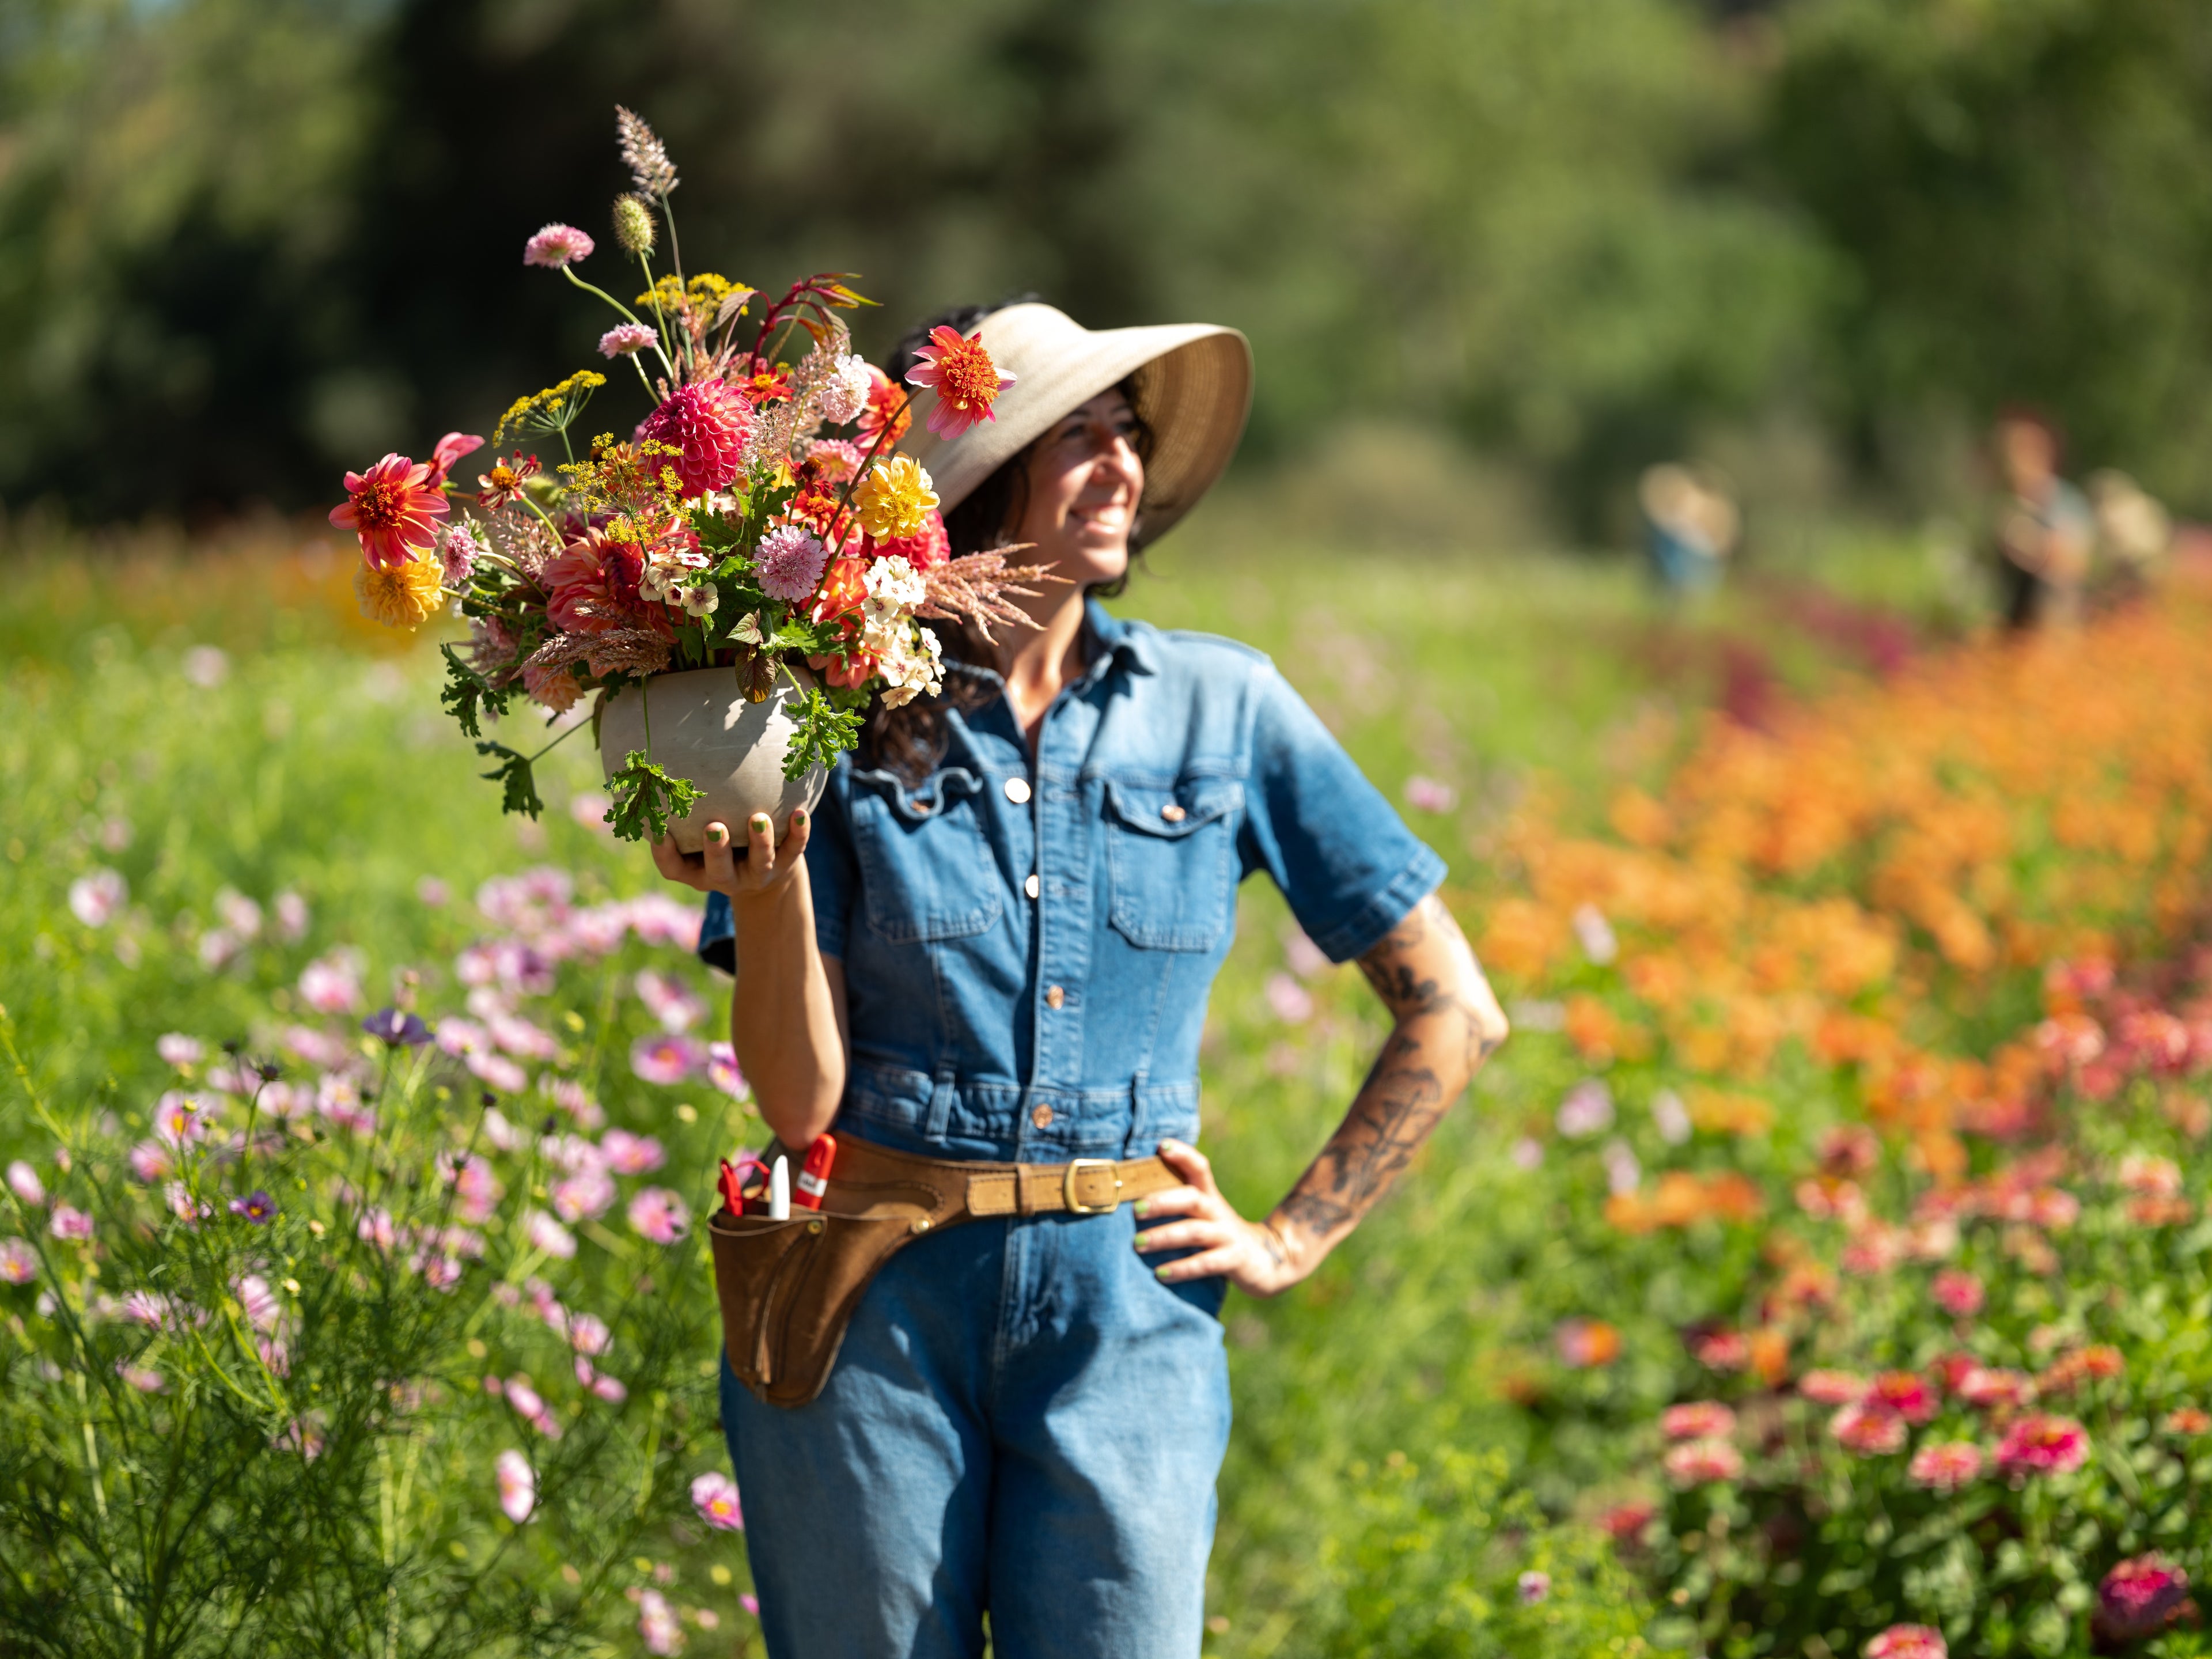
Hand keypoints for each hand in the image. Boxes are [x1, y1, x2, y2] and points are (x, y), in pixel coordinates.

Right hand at [649, 809, 812, 905]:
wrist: (763, 862)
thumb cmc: (720, 838)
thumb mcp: (695, 832)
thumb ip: (683, 812)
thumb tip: (662, 770)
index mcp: (697, 870)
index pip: (675, 868)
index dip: (665, 855)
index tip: (661, 833)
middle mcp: (726, 877)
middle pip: (719, 872)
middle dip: (717, 851)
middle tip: (714, 827)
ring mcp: (757, 874)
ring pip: (760, 863)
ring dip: (760, 842)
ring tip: (759, 818)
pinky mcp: (785, 864)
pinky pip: (793, 850)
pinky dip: (798, 833)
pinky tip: (799, 813)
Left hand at [1133, 1139, 1307, 1297]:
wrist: (1268, 1260)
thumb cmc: (1220, 1235)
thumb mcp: (1205, 1214)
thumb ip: (1179, 1204)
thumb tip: (1133, 1196)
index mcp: (1210, 1196)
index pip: (1199, 1168)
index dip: (1183, 1155)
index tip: (1161, 1146)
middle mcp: (1218, 1212)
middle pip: (1191, 1198)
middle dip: (1162, 1201)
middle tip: (1135, 1209)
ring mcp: (1227, 1235)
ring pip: (1194, 1231)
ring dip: (1164, 1236)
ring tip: (1137, 1244)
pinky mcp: (1233, 1260)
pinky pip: (1205, 1264)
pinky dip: (1181, 1268)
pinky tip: (1160, 1274)